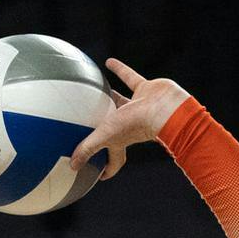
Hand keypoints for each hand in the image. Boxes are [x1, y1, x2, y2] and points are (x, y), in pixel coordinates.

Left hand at [68, 59, 191, 179]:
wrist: (165, 108)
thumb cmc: (137, 125)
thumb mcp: (106, 136)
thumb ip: (88, 149)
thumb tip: (73, 166)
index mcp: (122, 140)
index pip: (114, 160)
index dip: (108, 169)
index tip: (100, 175)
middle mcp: (130, 125)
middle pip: (115, 130)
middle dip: (106, 130)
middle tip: (94, 126)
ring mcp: (139, 107)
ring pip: (121, 102)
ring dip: (110, 97)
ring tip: (97, 92)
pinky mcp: (145, 89)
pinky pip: (129, 77)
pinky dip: (119, 70)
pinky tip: (108, 62)